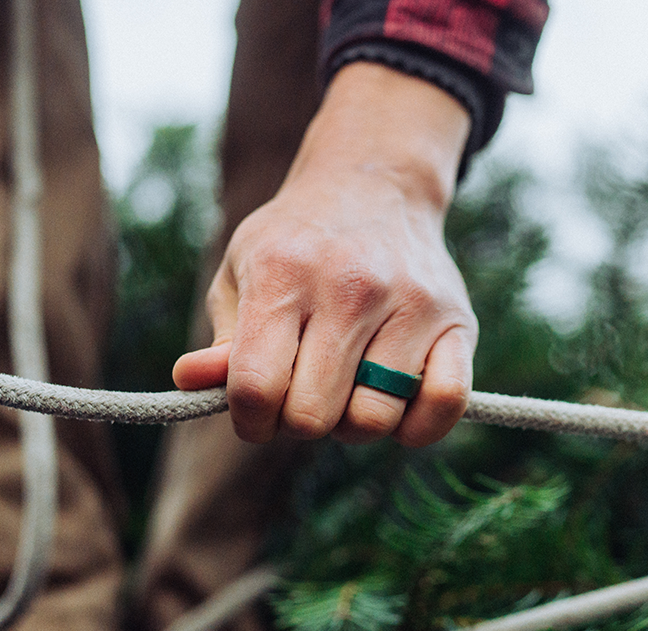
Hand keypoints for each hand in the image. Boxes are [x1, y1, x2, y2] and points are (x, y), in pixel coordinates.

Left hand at [172, 62, 475, 447]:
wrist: (374, 186)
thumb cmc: (295, 244)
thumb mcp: (242, 273)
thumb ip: (222, 339)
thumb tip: (188, 381)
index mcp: (284, 275)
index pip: (256, 389)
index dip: (248, 420)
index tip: (255, 411)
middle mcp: (351, 287)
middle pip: (312, 416)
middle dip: (297, 423)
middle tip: (301, 393)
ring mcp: (411, 304)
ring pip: (373, 420)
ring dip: (353, 425)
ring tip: (346, 391)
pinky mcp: (458, 322)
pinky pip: (444, 405)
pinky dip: (417, 428)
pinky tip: (396, 407)